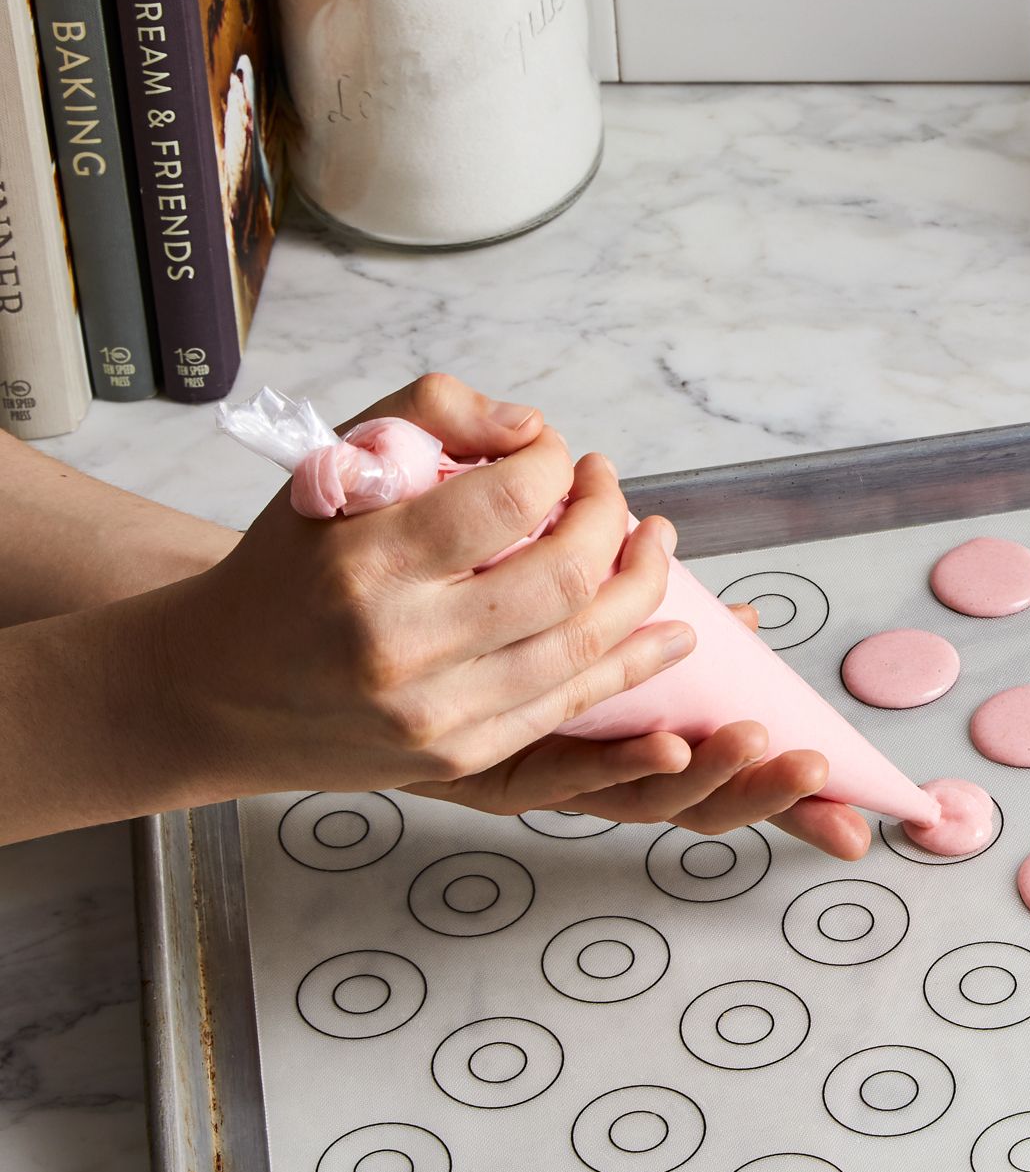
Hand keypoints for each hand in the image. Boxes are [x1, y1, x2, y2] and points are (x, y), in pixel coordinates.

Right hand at [155, 374, 685, 798]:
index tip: (555, 454)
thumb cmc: (287, 566)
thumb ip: (432, 414)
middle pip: (563, 579)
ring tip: (656, 542)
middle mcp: (401, 646)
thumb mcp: (333, 464)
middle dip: (611, 521)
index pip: (509, 502)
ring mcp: (435, 713)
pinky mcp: (460, 757)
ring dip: (645, 587)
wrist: (216, 690)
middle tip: (609, 489)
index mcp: (365, 563)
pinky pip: (571, 707)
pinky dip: (634, 664)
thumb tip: (531, 428)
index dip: (554, 466)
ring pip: (583, 646)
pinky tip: (670, 630)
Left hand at [408, 602, 872, 859]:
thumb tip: (745, 620)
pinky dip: (624, 763)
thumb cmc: (427, 638)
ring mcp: (530, 782)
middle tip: (821, 771)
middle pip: (689, 810)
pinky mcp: (477, 769)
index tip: (858, 828)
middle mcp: (570, 781)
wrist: (277, 674)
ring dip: (709, 775)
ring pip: (636, 803)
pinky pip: (562, 776)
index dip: (786, 814)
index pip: (710, 795)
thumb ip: (645, 628)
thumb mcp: (552, 632)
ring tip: (757, 742)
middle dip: (763, 796)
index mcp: (597, 757)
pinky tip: (670, 741)